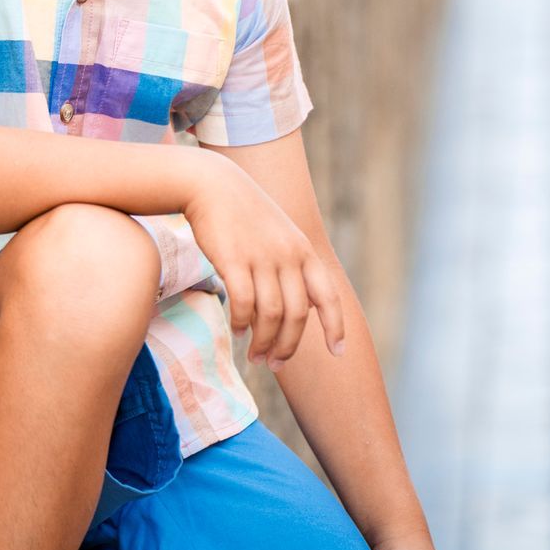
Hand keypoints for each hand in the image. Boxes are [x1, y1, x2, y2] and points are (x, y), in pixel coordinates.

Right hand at [182, 162, 344, 370]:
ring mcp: (261, 257)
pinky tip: (237, 332)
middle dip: (288, 346)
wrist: (212, 184)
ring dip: (264, 342)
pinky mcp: (233, 260)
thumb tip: (300, 305)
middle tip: (276, 365)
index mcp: (304, 251)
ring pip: (270, 315)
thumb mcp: (280, 234)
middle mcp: (288, 256)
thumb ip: (292, 264)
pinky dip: (242, 323)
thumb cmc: (244, 213)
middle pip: (298, 315)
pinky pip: (243, 303)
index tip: (338, 353)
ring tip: (256, 357)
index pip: (329, 297)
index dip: (335, 328)